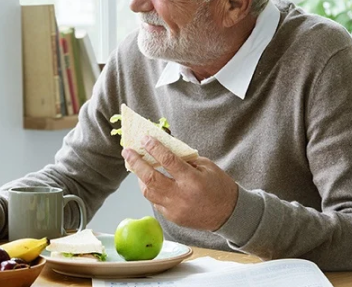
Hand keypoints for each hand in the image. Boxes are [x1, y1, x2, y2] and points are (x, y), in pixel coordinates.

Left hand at [123, 136, 237, 230]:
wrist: (229, 214)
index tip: (144, 138)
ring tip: (135, 165)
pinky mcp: (171, 217)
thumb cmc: (219, 186)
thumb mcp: (206, 166)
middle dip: (136, 163)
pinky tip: (149, 181)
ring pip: (148, 191)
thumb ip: (184, 158)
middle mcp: (181, 195)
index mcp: (193, 180)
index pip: (169, 161)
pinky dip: (150, 190)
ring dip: (139, 177)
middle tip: (127, 151)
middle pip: (151, 178)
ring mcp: (174, 208)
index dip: (155, 148)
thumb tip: (163, 146)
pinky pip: (155, 201)